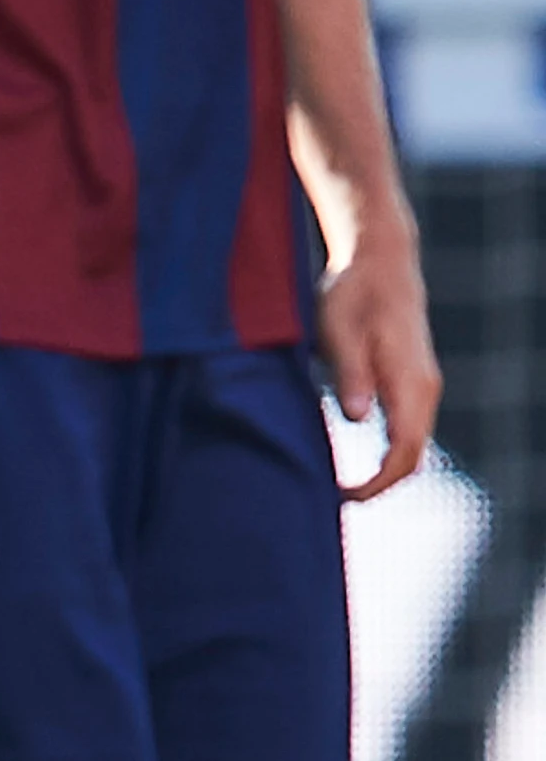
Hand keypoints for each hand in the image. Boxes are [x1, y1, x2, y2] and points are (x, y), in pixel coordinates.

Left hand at [315, 221, 439, 498]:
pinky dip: (388, 450)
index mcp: (409, 382)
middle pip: (413, 456)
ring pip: (413, 443)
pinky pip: (408, 427)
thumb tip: (358, 418)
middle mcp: (425, 389)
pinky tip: (356, 456)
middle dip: (381, 484)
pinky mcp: (411, 379)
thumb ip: (351, 375)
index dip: (378, 482)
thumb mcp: (340, 333)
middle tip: (336, 499)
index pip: (405, 451)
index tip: (343, 497)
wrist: (379, 261)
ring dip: (384, 470)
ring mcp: (422, 385)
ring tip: (341, 485)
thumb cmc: (352, 294)